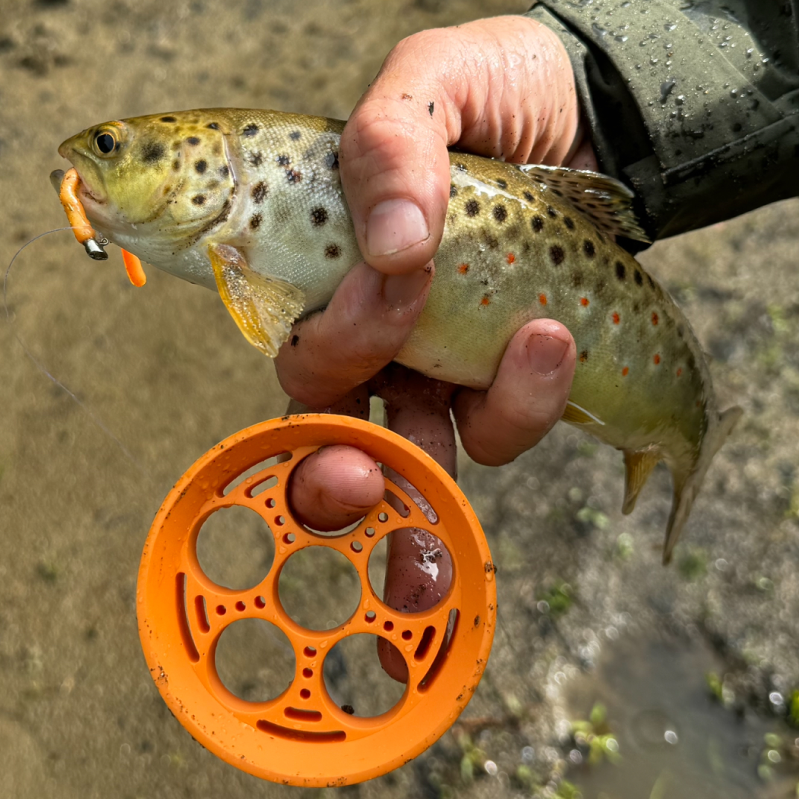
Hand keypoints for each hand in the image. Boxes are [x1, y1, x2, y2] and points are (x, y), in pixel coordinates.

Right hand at [275, 15, 587, 679]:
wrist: (597, 114)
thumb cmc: (501, 91)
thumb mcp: (436, 84)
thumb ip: (391, 141)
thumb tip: (393, 246)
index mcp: (334, 263)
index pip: (289, 337)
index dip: (321, 349)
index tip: (387, 287)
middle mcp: (376, 326)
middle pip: (337, 418)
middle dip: (357, 439)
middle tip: (404, 385)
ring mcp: (440, 361)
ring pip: (424, 445)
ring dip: (479, 414)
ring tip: (539, 332)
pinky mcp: (501, 380)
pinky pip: (499, 429)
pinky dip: (530, 397)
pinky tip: (557, 335)